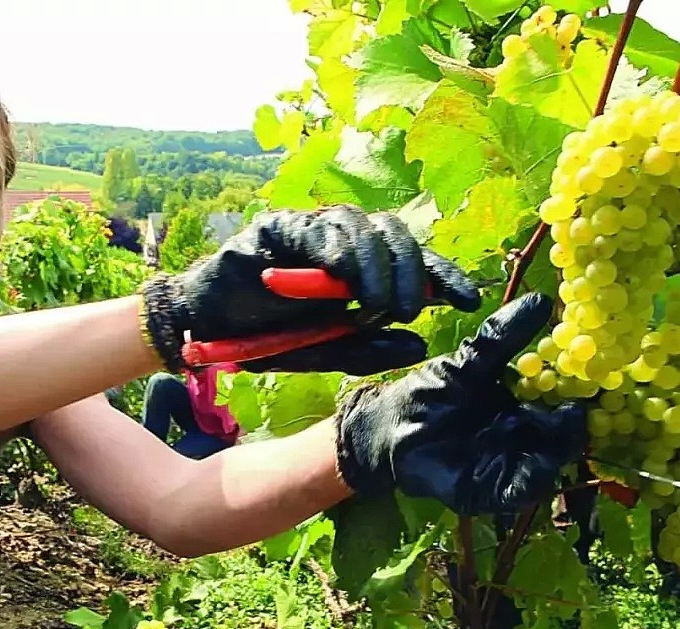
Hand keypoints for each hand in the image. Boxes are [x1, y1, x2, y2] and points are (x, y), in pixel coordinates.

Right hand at [140, 205, 480, 371]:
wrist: (210, 328)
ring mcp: (310, 228)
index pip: (414, 259)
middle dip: (409, 272)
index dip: (443, 275)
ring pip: (361, 226)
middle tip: (404, 311)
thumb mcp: (328, 350)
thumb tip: (419, 344)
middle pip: (396, 233)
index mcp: (363, 264)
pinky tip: (339, 275)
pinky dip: (333, 249)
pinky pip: (315, 227)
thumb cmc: (271, 334)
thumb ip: (370, 348)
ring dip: (374, 267)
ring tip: (370, 305)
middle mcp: (342, 238)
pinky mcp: (278, 226)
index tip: (468, 301)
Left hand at [333, 292, 586, 515]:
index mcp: (522, 406)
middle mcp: (522, 438)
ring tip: (561, 432)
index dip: (575, 393)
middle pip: (560, 438)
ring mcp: (507, 466)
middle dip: (572, 426)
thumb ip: (501, 337)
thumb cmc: (431, 393)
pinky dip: (530, 481)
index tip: (588, 376)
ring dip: (557, 452)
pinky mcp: (487, 490)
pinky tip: (538, 466)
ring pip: (546, 466)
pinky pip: (517, 491)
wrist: (389, 427)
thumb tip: (541, 300)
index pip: (559, 403)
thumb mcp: (469, 362)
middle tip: (577, 408)